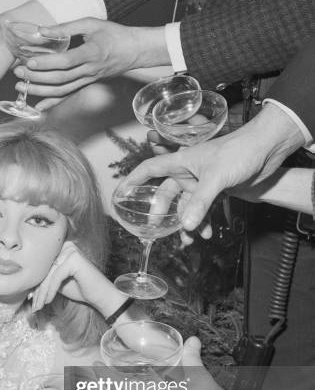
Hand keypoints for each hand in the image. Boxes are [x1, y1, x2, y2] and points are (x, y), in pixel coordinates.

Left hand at [13, 19, 167, 111]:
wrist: (133, 51)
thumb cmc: (113, 35)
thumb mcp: (91, 24)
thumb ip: (66, 28)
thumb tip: (42, 30)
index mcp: (91, 53)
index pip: (66, 62)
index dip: (47, 64)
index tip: (30, 62)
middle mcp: (89, 71)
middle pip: (59, 79)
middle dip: (37, 78)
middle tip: (19, 73)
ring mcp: (87, 81)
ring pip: (61, 90)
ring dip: (40, 91)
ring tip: (21, 86)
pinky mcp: (85, 85)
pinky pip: (67, 97)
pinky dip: (52, 103)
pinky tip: (38, 107)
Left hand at [30, 241, 114, 313]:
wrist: (101, 296)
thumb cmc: (81, 289)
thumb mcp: (58, 283)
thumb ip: (46, 279)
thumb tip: (27, 284)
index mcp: (61, 249)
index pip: (43, 267)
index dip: (35, 284)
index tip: (30, 300)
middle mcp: (66, 246)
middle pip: (45, 270)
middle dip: (37, 290)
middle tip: (33, 306)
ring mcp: (70, 251)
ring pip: (48, 275)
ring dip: (42, 293)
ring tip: (38, 307)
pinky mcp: (74, 259)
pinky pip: (56, 277)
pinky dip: (51, 291)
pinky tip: (47, 302)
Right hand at [124, 103, 305, 230]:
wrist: (268, 149)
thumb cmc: (239, 152)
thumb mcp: (216, 178)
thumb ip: (199, 203)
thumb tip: (184, 227)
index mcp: (181, 162)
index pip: (150, 169)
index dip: (134, 179)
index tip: (122, 192)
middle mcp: (188, 172)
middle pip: (166, 194)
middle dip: (163, 213)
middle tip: (159, 229)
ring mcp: (201, 182)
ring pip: (185, 206)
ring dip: (186, 223)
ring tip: (188, 240)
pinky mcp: (215, 190)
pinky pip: (202, 209)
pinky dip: (202, 222)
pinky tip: (206, 234)